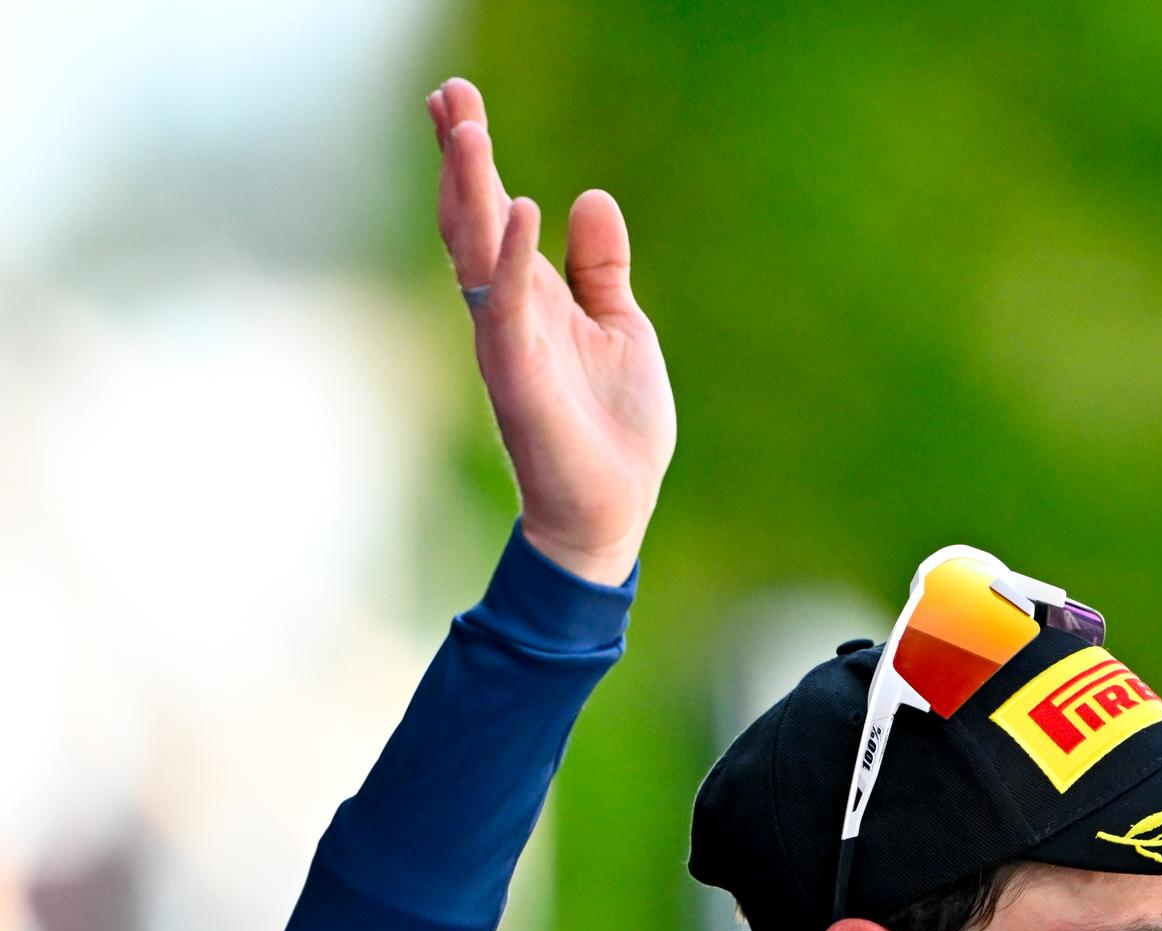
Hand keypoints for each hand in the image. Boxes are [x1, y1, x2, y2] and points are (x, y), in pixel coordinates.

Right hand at [427, 75, 675, 585]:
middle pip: (470, 221)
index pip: (489, 214)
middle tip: (448, 94)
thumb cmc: (613, 430)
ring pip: (477, 255)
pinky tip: (522, 211)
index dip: (473, 160)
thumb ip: (600, 269)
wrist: (614, 512)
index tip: (457, 101)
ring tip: (469, 130)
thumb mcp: (620, 328)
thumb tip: (589, 198)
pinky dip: (513, 260)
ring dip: (471, 191)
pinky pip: (508, 311)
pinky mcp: (521, 380)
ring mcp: (509, 344)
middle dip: (460, 159)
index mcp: (531, 297)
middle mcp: (508, 313)